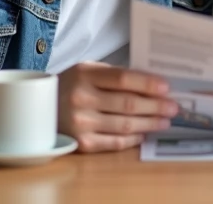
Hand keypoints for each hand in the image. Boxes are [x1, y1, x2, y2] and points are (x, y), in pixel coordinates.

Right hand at [58, 62, 178, 152]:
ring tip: (165, 120)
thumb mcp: (86, 70)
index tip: (166, 87)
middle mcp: (82, 99)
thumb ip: (114, 74)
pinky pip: (115, 142)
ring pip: (125, 125)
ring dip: (149, 123)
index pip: (123, 79)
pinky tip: (145, 133)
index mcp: (84, 75)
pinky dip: (133, 138)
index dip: (147, 84)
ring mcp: (81, 124)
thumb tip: (150, 83)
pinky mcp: (82, 143)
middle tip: (173, 106)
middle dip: (155, 106)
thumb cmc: (70, 86)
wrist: (39, 110)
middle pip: (127, 104)